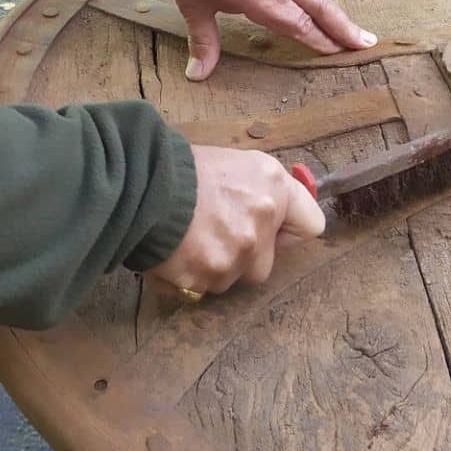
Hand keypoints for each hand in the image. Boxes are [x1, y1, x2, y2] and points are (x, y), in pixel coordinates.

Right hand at [146, 147, 326, 295]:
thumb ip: (260, 190)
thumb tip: (269, 211)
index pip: (311, 225)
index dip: (289, 230)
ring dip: (213, 265)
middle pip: (265, 263)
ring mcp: (233, 258)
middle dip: (243, 255)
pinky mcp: (204, 280)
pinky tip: (170, 252)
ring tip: (186, 239)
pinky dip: (187, 275)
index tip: (271, 228)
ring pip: (231, 277)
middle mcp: (260, 228)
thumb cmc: (183, 166)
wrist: (140, 182)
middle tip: (213, 232)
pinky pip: (201, 287)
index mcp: (273, 191)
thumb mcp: (234, 163)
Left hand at [162, 0, 375, 80]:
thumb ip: (203, 41)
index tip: (342, 54)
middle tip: (368, 44)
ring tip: (353, 31)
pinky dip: (316, 3)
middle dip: (343, 27)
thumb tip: (197, 75)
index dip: (321, 40)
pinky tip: (318, 11)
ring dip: (334, 14)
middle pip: (318, 6)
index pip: (299, 24)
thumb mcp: (194, 6)